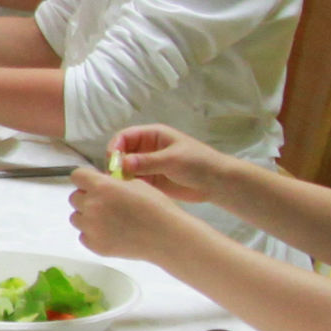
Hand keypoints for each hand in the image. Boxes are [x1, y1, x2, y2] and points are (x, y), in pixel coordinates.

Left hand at [69, 165, 205, 261]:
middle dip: (86, 198)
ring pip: (76, 218)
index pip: (77, 176)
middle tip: (104, 203)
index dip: (85, 179)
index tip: (92, 183)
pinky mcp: (95, 246)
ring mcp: (91, 227)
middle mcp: (92, 206)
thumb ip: (114, 183)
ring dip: (86, 216)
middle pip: (74, 198)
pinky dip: (93, 234)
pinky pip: (84, 236)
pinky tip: (109, 233)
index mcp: (101, 187)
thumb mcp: (136, 184)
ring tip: (106, 220)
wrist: (166, 237)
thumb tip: (103, 183)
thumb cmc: (156, 207)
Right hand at [102, 123, 238, 203]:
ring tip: (121, 188)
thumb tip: (122, 164)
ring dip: (122, 177)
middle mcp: (147, 149)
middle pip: (122, 153)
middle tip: (115, 179)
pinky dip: (130, 187)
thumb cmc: (198, 163)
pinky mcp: (153, 181)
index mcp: (152, 136)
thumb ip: (147, 161)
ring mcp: (149, 165)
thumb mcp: (172, 159)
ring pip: (127, 169)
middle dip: (116, 164)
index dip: (116, 147)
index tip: (113, 162)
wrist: (218, 183)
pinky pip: (135, 182)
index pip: (125, 137)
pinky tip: (130, 194)